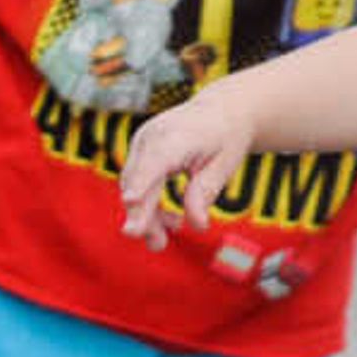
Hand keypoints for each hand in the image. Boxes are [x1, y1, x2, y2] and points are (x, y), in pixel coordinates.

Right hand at [117, 89, 252, 247]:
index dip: (143, 180)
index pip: (156, 160)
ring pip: (134, 186)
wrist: (219, 111)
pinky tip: (171, 222)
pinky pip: (137, 184)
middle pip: (139, 179)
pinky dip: (149, 206)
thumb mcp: (224, 164)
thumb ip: (205, 191)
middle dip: (143, 214)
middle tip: (156, 245)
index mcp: (178, 135)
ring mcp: (142, 143)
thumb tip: (197, 225)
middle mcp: (153, 136)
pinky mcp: (140, 153)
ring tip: (160, 242)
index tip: (131, 201)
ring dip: (145, 216)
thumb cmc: (224, 137)